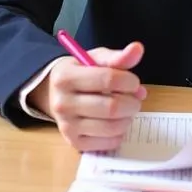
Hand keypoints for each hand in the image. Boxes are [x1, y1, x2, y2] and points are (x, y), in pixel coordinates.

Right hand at [27, 41, 146, 151]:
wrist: (54, 93)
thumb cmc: (79, 73)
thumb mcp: (94, 59)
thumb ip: (117, 57)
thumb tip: (138, 49)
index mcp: (66, 77)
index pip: (108, 79)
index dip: (129, 81)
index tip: (133, 82)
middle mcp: (63, 103)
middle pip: (111, 107)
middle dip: (132, 103)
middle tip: (134, 98)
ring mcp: (67, 126)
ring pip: (112, 127)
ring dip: (128, 118)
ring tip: (127, 110)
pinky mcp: (74, 142)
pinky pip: (108, 143)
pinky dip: (120, 133)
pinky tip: (117, 122)